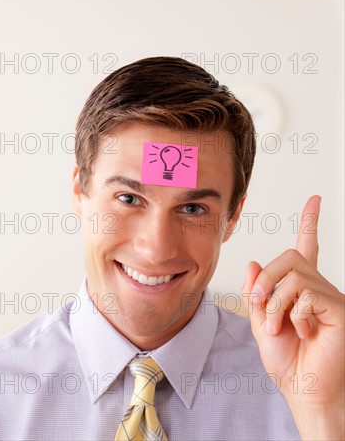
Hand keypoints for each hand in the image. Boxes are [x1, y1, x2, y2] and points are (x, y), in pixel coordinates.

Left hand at [241, 195, 344, 438]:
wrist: (303, 389)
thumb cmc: (286, 360)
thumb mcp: (260, 323)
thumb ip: (256, 292)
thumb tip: (253, 262)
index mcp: (300, 288)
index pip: (307, 246)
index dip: (310, 221)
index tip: (315, 199)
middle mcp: (318, 287)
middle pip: (290, 255)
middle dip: (267, 278)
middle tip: (257, 304)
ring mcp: (330, 297)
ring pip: (294, 275)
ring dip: (274, 302)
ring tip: (276, 326)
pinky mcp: (338, 308)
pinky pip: (306, 294)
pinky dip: (292, 313)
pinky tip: (302, 331)